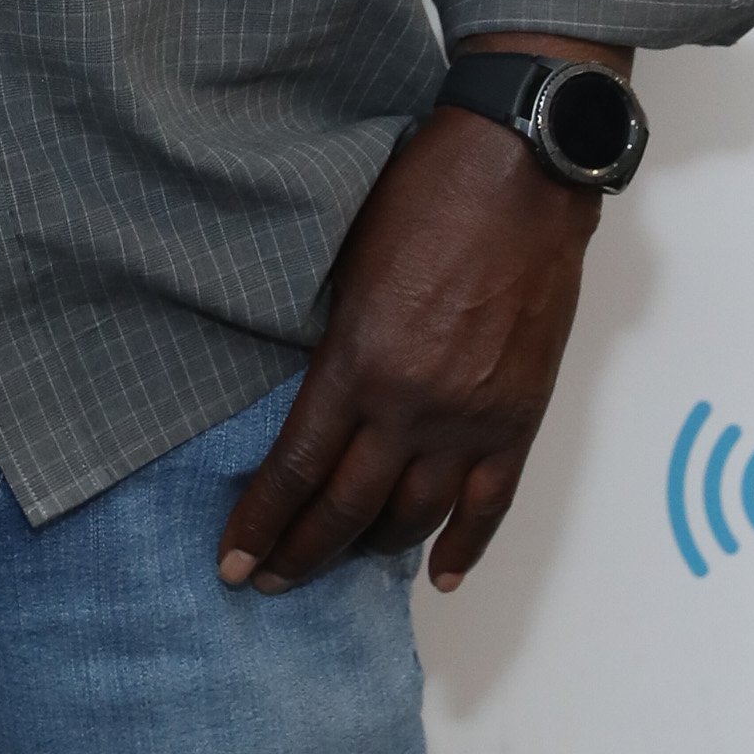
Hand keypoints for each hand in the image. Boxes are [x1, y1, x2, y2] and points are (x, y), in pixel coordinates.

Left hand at [216, 35, 626, 595]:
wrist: (518, 172)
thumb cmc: (424, 193)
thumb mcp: (348, 262)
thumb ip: (334, 341)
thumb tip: (315, 395)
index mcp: (357, 358)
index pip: (297, 467)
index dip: (262, 521)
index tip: (234, 561)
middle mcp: (412, 404)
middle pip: (348, 507)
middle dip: (302, 552)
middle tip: (270, 581)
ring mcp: (471, 417)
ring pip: (414, 516)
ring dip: (371, 551)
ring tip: (339, 564)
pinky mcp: (519, 416)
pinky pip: (489, 505)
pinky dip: (464, 547)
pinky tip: (436, 574)